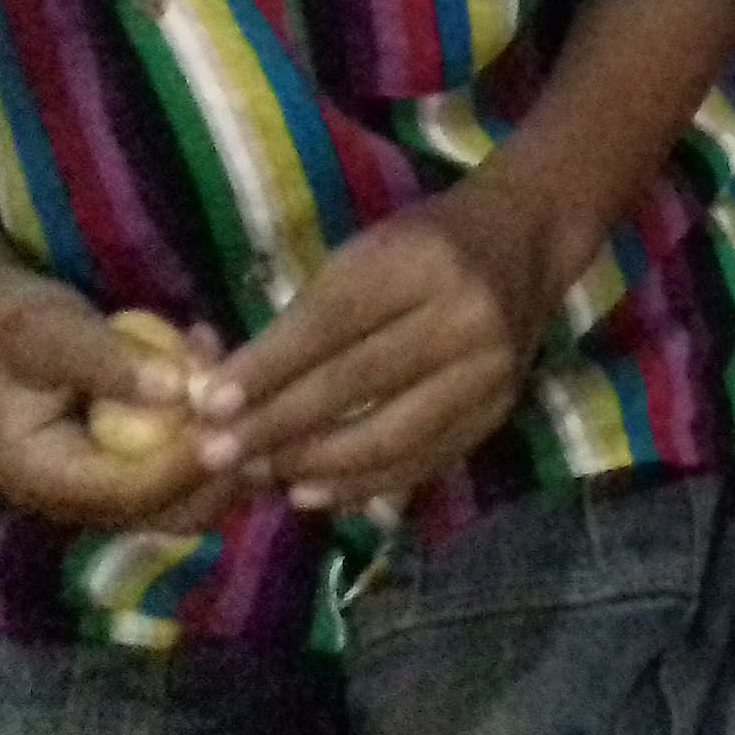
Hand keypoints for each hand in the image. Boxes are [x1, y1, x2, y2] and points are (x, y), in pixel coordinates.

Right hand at [0, 267, 240, 533]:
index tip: (234, 427)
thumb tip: (177, 389)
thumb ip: (109, 362)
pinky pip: (187, 460)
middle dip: (224, 470)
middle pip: (171, 512)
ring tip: (249, 383)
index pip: (129, 494)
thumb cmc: (7, 323)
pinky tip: (219, 363)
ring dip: (228, 445)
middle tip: (267, 415)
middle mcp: (78, 498)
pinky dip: (215, 425)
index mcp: (44, 477)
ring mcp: (108, 483)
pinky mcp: (132, 461)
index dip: (185, 466)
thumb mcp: (49, 332)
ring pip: (191, 492)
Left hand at [194, 166, 591, 509]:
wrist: (524, 243)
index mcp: (423, 263)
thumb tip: (226, 394)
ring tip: (262, 476)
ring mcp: (489, 371)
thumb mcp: (363, 256)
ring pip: (392, 434)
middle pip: (358, 383)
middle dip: (278, 425)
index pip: (332, 322)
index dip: (268, 368)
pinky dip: (362, 483)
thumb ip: (302, 321)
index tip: (210, 406)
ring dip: (316, 464)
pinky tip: (313, 491)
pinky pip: (423, 460)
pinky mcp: (499, 412)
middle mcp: (465, 317)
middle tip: (218, 456)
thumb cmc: (422, 245)